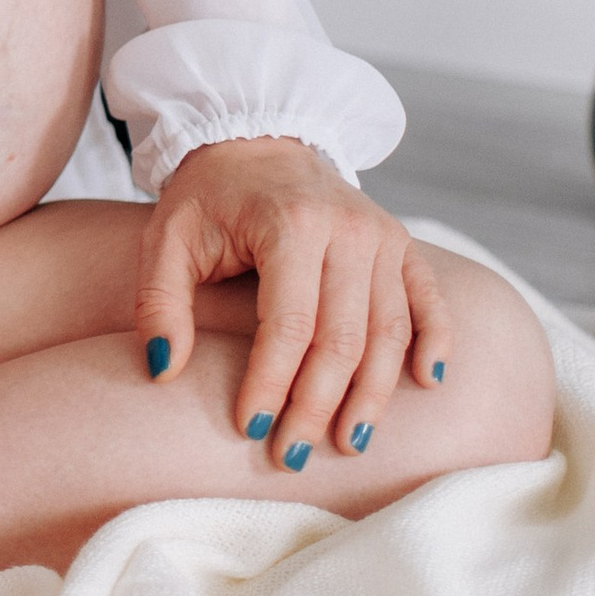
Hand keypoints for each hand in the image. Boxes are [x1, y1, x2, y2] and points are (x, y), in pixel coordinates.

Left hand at [136, 135, 453, 467]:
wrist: (255, 139)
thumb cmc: (207, 199)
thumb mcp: (166, 238)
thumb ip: (160, 303)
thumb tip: (163, 370)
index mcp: (289, 223)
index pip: (288, 324)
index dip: (271, 383)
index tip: (249, 430)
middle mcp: (347, 228)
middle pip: (343, 338)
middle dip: (317, 405)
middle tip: (292, 456)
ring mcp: (382, 235)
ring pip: (390, 332)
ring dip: (372, 395)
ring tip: (349, 444)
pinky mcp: (402, 242)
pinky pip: (429, 300)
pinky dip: (435, 342)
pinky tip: (426, 384)